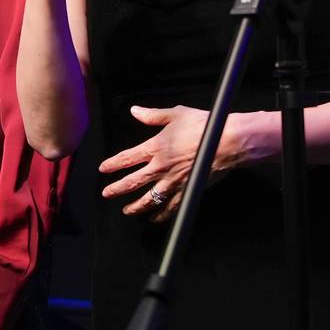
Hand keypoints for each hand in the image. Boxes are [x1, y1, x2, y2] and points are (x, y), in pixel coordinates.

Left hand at [98, 104, 256, 221]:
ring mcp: (173, 182)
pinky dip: (161, 215)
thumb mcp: (176, 114)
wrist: (226, 142)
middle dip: (117, 189)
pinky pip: (170, 207)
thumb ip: (153, 115)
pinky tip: (154, 219)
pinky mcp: (187, 190)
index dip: (113, 164)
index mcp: (155, 148)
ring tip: (127, 211)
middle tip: (107, 194)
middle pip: (133, 182)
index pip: (127, 158)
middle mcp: (160, 167)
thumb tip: (135, 111)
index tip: (103, 169)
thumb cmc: (203, 126)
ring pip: (149, 199)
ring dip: (136, 207)